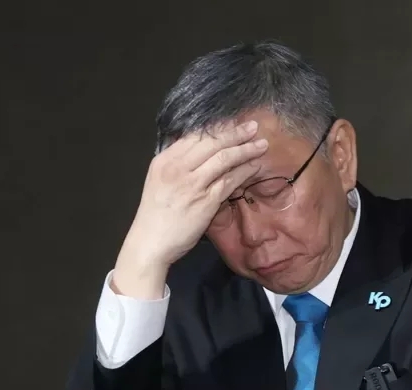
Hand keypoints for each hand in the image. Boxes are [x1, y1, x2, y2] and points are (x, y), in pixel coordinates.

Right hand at [113, 121, 268, 298]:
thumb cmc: (156, 215)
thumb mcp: (159, 181)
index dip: (218, 128)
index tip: (233, 124)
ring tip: (261, 145)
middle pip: (212, 142)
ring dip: (245, 150)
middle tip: (253, 127)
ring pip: (224, 158)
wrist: (150, 243)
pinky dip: (244, 171)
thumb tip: (200, 151)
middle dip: (235, 133)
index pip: (195, 136)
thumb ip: (177, 165)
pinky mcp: (205, 201)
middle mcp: (177, 167)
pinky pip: (229, 180)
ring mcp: (192, 184)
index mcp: (165, 160)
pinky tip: (254, 167)